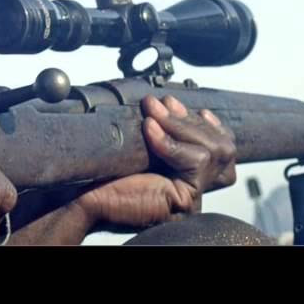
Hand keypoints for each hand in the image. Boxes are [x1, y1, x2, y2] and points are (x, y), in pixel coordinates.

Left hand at [76, 95, 237, 230]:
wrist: (82, 198)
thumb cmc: (103, 175)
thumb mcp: (137, 146)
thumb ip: (158, 130)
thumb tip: (164, 102)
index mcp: (188, 173)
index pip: (221, 145)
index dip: (205, 122)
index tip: (177, 103)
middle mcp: (196, 187)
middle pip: (221, 147)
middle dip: (189, 119)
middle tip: (157, 104)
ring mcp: (194, 197)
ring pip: (214, 151)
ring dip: (181, 125)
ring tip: (153, 113)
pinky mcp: (187, 201)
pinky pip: (196, 162)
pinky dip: (172, 142)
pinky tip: (150, 131)